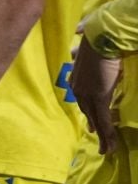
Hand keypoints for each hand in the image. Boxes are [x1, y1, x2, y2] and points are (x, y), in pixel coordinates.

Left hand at [71, 32, 122, 154]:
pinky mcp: (98, 97)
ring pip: (95, 119)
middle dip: (94, 124)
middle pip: (87, 111)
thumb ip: (84, 48)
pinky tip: (108, 147)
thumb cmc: (99, 38)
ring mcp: (87, 93)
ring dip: (102, 135)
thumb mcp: (92, 47)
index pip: (82, 98)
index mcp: (77, 76)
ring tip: (106, 149)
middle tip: (97, 136)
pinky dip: (106, 135)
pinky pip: (102, 121)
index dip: (88, 110)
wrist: (103, 36)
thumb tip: (79, 34)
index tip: (91, 122)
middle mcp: (78, 86)